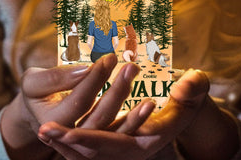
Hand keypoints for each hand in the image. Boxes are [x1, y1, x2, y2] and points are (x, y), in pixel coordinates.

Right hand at [1, 54, 143, 158]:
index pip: (80, 100)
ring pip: (115, 132)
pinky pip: (121, 135)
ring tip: (149, 96)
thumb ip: (55, 77)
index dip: (96, 78)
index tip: (110, 57)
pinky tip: (150, 106)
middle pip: (101, 117)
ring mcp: (89, 144)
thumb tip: (84, 69)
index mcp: (54, 121)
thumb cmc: (36, 92)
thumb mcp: (34, 82)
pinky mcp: (102, 142)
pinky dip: (137, 123)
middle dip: (118, 91)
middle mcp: (73, 137)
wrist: (38, 114)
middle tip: (132, 66)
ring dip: (134, 115)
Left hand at [37, 69, 209, 159]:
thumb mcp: (196, 88)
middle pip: (99, 153)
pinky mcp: (117, 143)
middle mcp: (136, 149)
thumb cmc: (190, 95)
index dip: (95, 141)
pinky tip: (53, 134)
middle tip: (45, 129)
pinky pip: (90, 151)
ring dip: (66, 145)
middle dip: (70, 143)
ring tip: (44, 132)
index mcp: (153, 138)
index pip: (120, 145)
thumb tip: (182, 88)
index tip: (69, 133)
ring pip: (90, 155)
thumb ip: (194, 87)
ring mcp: (125, 149)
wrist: (187, 106)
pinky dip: (71, 144)